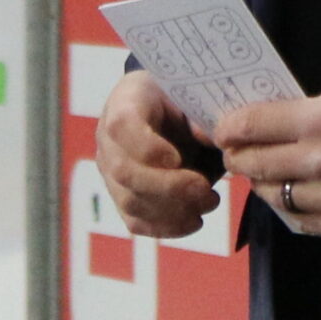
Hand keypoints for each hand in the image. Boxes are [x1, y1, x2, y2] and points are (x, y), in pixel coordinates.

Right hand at [95, 71, 221, 238]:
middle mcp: (110, 140)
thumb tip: (210, 138)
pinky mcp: (123, 198)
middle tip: (205, 188)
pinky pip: (136, 222)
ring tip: (210, 202)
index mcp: (125, 102)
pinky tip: (195, 221)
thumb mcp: (193, 92)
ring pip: (130, 201)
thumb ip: (201, 112)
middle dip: (168, 187)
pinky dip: (167, 227)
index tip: (178, 158)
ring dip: (173, 210)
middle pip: (124, 172)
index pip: (121, 126)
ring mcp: (111, 172)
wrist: (171, 109)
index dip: (146, 147)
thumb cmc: (183, 97)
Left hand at [216, 81, 320, 238]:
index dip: (228, 128)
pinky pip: (299, 220)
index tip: (222, 129)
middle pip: (253, 164)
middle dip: (239, 156)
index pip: (250, 126)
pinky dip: (291, 206)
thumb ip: (305, 109)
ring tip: (267, 172)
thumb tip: (267, 122)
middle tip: (235, 151)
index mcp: (319, 119)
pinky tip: (294, 193)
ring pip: (271, 195)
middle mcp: (319, 161)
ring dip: (263, 183)